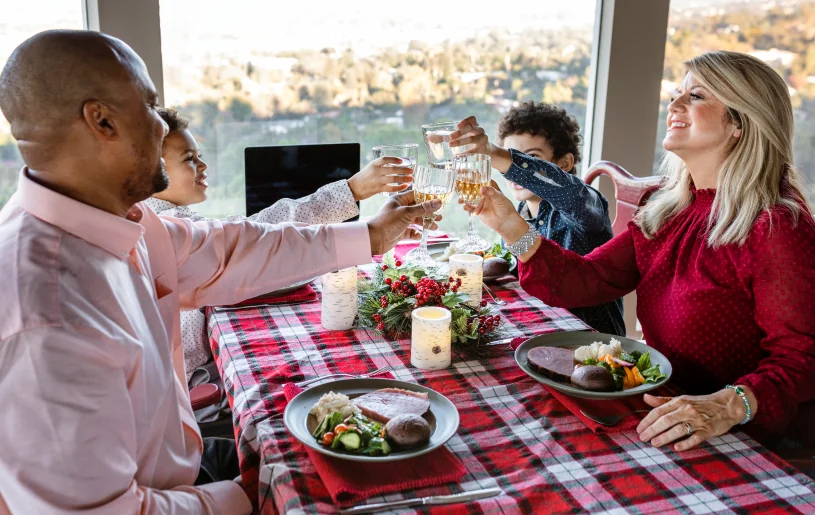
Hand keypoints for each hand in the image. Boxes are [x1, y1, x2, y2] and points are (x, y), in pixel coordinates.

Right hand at [347, 157, 412, 199]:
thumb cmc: (363, 178)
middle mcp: (375, 171)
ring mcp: (377, 180)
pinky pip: (391, 188)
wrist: (353, 188)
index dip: (394, 159)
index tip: (402, 160)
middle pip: (392, 169)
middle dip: (404, 170)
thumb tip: (395, 166)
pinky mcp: (378, 189)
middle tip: (411, 170)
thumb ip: (381, 167)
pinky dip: (399, 187)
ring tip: (411, 178)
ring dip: (404, 178)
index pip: (385, 159)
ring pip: (393, 178)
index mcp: (373, 164)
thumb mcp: (370, 168)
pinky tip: (405, 186)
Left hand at [367, 190, 441, 254]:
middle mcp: (400, 209)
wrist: (374, 239)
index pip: (416, 195)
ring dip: (425, 223)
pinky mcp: (399, 232)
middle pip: (418, 209)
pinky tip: (419, 235)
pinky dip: (416, 233)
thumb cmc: (388, 222)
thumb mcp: (407, 213)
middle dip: (429, 213)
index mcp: (399, 200)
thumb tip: (438, 202)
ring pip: (416, 220)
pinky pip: (411, 232)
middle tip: (439, 217)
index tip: (439, 201)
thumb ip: (423, 208)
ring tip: (434, 227)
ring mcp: (400, 221)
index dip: (427, 198)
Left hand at [448, 116, 511, 171]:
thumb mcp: (462, 136)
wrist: (487, 150)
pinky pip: (474, 150)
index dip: (465, 121)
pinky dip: (466, 152)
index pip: (472, 119)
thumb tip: (431, 138)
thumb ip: (446, 136)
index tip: (457, 126)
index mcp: (474, 125)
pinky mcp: (483, 149)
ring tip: (451, 145)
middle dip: (459, 132)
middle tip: (450, 137)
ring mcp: (482, 139)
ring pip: (472, 139)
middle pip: (470, 129)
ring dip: (461, 141)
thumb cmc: (471, 140)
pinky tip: (459, 155)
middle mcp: (480, 130)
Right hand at [463, 181, 528, 242]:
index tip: (467, 173)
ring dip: (464, 199)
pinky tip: (464, 207)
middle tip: (459, 186)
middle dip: (465, 188)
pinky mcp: (478, 211)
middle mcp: (484, 195)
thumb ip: (491, 193)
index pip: (481, 181)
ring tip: (460, 200)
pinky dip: (466, 207)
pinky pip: (470, 208)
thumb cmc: (506, 208)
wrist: (506, 222)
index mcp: (490, 189)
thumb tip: (482, 188)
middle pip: (473, 190)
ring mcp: (480, 202)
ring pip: (470, 199)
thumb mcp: (499, 198)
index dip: (474, 177)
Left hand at [636, 388, 750, 450]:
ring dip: (665, 437)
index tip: (638, 429)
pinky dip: (686, 443)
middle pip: (666, 420)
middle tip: (642, 438)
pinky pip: (696, 437)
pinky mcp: (708, 430)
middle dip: (652, 430)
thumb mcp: (682, 399)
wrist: (727, 405)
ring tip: (654, 443)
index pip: (658, 411)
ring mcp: (698, 420)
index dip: (647, 420)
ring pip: (678, 429)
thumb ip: (663, 401)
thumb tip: (645, 397)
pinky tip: (677, 448)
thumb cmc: (701, 403)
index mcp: (678, 402)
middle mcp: (686, 410)